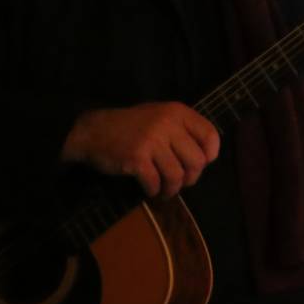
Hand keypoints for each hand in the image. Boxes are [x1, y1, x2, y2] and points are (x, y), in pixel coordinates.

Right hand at [62, 102, 220, 198]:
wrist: (93, 131)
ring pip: (177, 175)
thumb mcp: (160, 116)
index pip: (210, 135)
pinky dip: (155, 191)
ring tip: (167, 190)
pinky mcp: (136, 158)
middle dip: (192, 177)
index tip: (203, 164)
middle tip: (183, 182)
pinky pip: (155, 182)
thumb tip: (206, 156)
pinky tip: (151, 190)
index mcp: (177, 112)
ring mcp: (152, 141)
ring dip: (173, 189)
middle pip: (196, 161)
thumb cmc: (131, 126)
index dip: (210, 154)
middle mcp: (168, 124)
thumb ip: (183, 129)